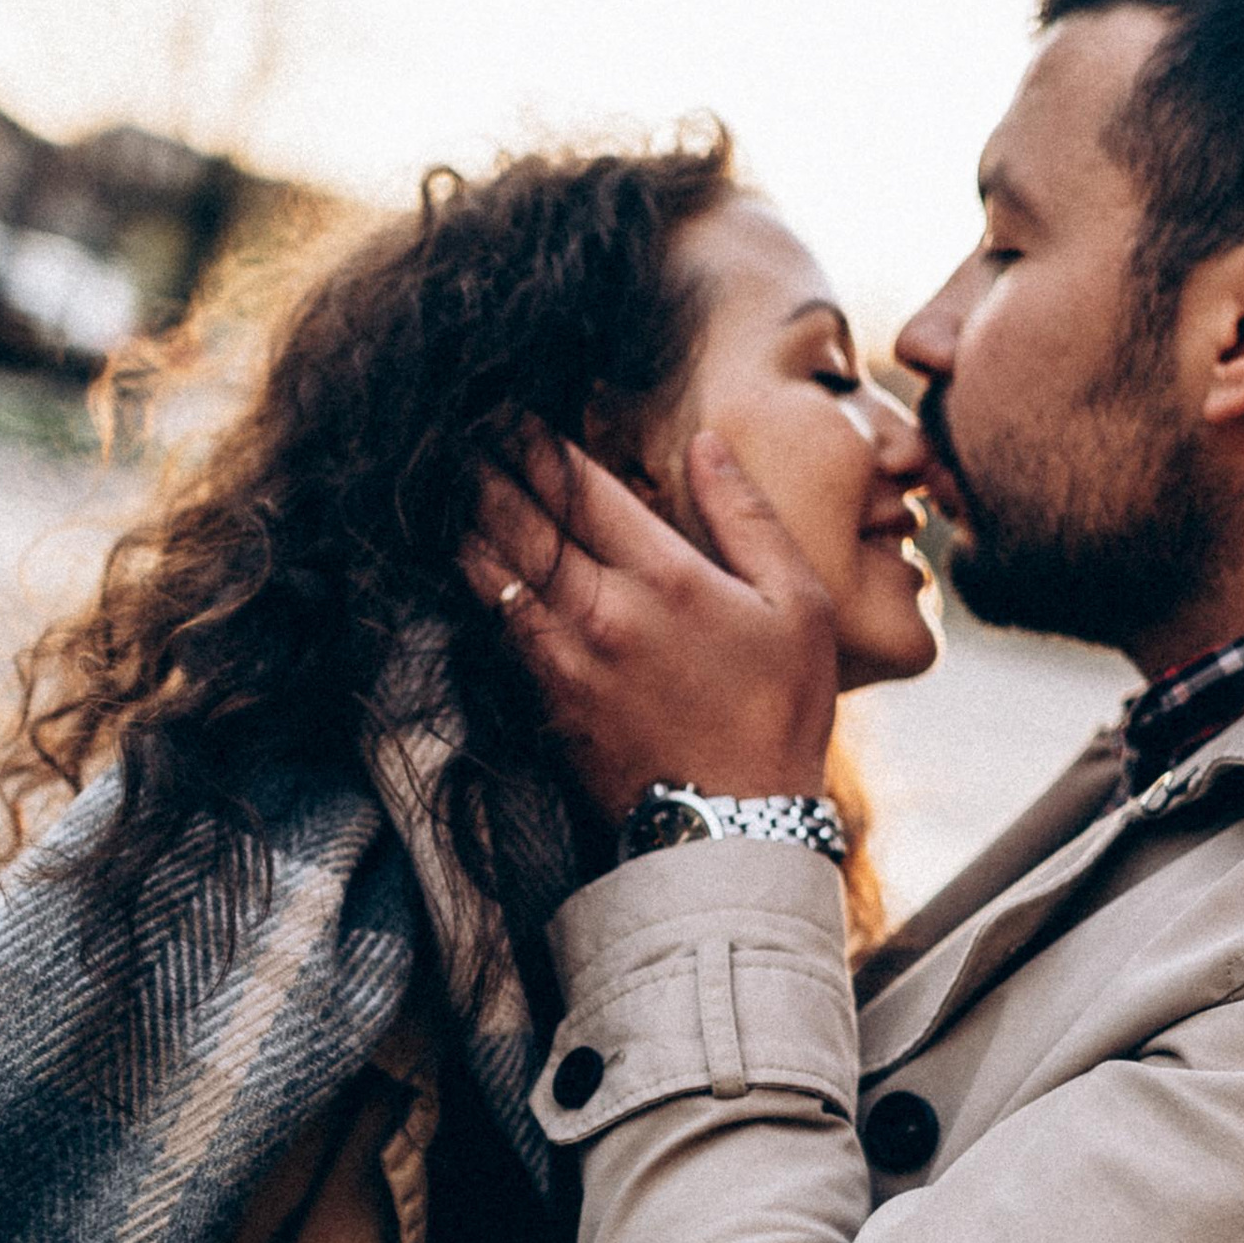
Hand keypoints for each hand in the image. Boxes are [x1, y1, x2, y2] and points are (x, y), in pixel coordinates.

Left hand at [464, 429, 841, 819]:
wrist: (736, 831)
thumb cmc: (779, 716)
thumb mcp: (798, 605)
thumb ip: (747, 517)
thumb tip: (706, 444)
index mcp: (665, 578)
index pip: (581, 486)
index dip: (538, 441)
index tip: (511, 411)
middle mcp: (602, 612)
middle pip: (521, 521)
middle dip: (486, 469)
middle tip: (459, 431)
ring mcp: (564, 661)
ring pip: (492, 573)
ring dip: (466, 521)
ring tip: (445, 484)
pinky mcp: (544, 704)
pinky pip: (493, 629)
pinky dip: (473, 586)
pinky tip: (461, 562)